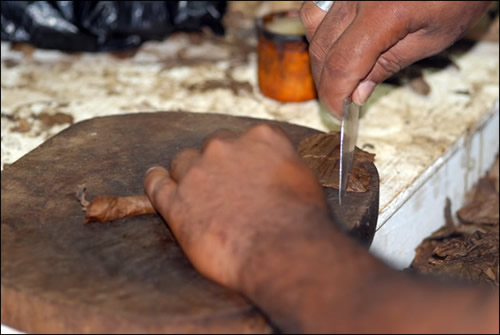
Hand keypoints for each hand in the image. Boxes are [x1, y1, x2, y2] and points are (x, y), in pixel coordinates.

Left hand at [144, 125, 330, 289]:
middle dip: (216, 164)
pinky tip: (157, 180)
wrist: (283, 252)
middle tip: (223, 188)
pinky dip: (156, 181)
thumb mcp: (303, 178)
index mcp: (261, 138)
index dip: (242, 158)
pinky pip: (156, 184)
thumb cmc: (300, 222)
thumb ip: (281, 163)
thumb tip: (273, 168)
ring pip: (183, 162)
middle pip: (212, 147)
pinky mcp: (176, 201)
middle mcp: (226, 147)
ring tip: (193, 192)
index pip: (244, 139)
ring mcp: (198, 172)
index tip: (243, 172)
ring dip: (188, 174)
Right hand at [300, 1, 489, 117]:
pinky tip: (339, 42)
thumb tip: (356, 93)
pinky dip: (323, 29)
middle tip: (341, 99)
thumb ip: (388, 65)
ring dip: (321, 56)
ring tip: (341, 72)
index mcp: (384, 11)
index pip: (341, 64)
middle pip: (321, 47)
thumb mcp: (433, 38)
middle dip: (327, 81)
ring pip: (314, 26)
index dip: (334, 94)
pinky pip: (320, 6)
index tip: (338, 111)